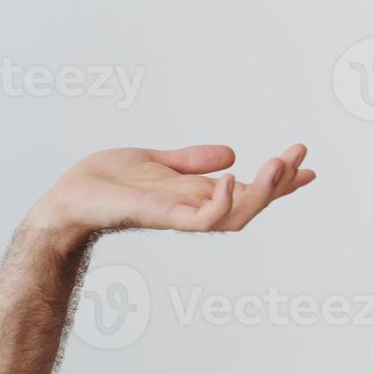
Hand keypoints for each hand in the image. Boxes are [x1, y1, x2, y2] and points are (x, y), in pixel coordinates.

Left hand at [29, 143, 314, 243]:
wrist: (66, 200)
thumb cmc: (103, 183)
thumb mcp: (155, 160)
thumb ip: (190, 160)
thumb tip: (231, 154)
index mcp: (192, 193)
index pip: (245, 189)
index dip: (278, 181)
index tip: (307, 165)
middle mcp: (191, 207)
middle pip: (250, 204)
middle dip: (280, 183)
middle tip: (297, 156)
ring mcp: (177, 215)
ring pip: (236, 215)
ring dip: (262, 192)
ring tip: (277, 165)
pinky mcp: (158, 216)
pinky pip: (201, 220)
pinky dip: (220, 203)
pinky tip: (228, 179)